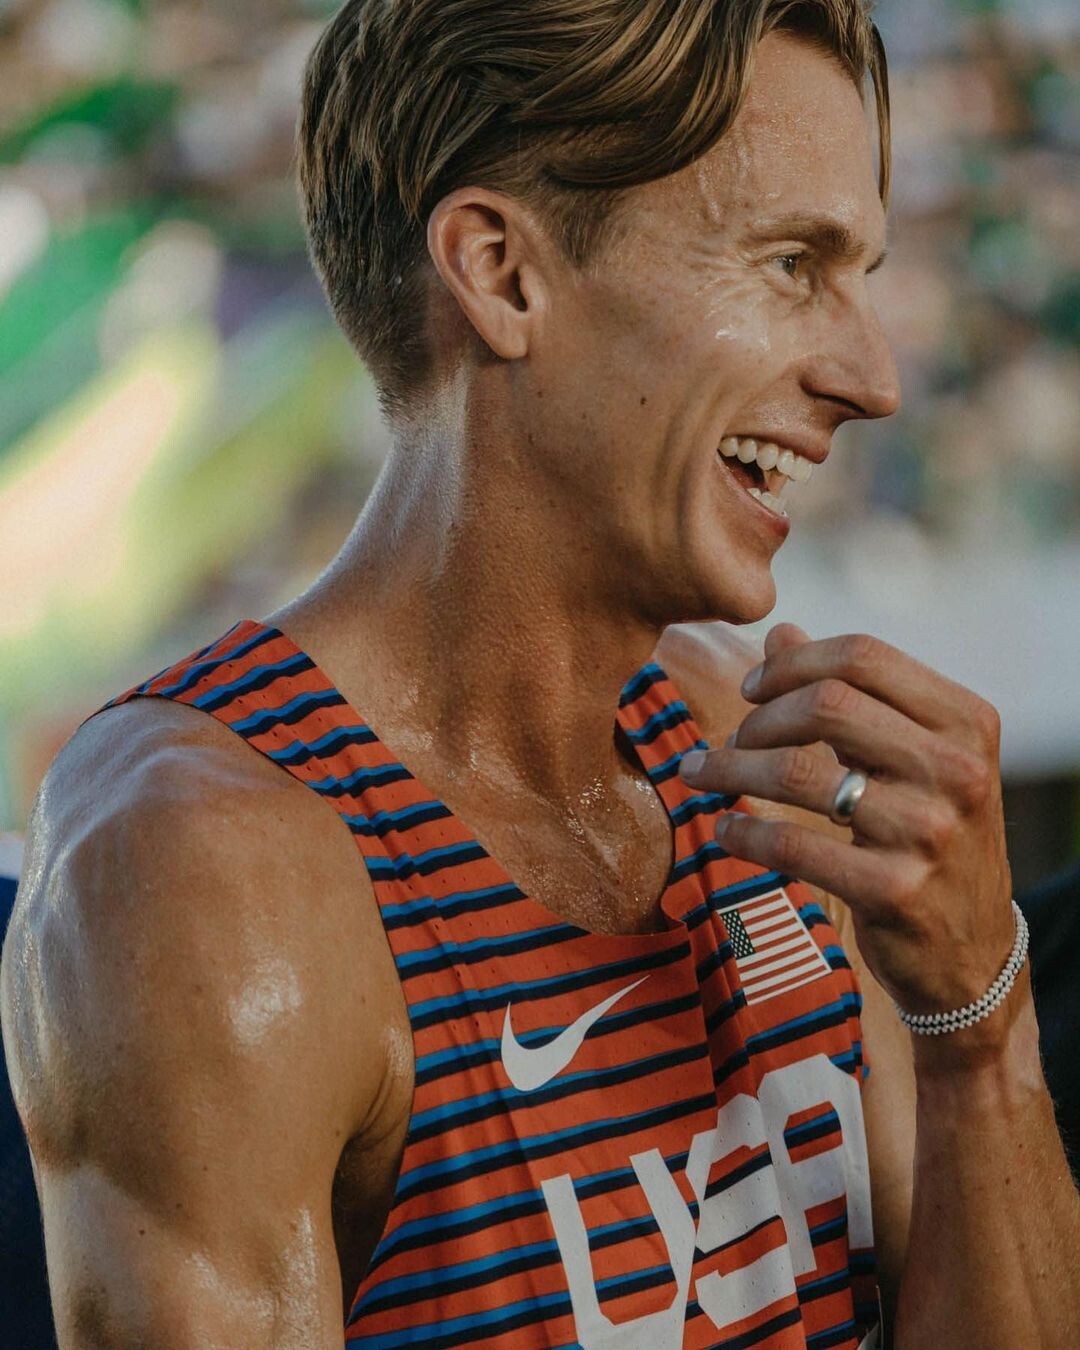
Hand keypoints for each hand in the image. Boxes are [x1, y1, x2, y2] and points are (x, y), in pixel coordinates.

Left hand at [680, 624, 1015, 1036]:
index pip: (864, 657)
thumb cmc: (930, 834)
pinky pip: (793, 845)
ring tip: (699, 774)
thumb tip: (781, 634)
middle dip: (760, 717)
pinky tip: (724, 831)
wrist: (971, 953)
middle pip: (827, 703)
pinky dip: (743, 833)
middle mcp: (957, 769)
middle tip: (731, 739)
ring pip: (799, 773)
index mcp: (966, 720)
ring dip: (731, 769)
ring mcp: (929, 831)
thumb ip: (851, 694)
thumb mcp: (912, 757)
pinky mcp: (894, 890)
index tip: (752, 688)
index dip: (793, 663)